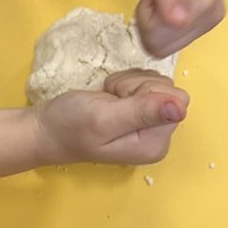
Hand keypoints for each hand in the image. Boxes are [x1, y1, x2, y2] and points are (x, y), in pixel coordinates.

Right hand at [35, 70, 188, 165]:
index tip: (119, 101)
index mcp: (155, 144)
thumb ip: (142, 112)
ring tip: (108, 99)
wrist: (46, 129)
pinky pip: (145, 82)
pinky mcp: (140, 113)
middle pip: (168, 89)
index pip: (176, 100)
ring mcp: (150, 125)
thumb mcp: (104, 118)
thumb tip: (181, 108)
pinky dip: (125, 83)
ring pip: (156, 83)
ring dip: (128, 84)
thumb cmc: (69, 126)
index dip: (145, 92)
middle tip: (111, 100)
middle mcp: (158, 137)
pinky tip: (109, 96)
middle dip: (136, 86)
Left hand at [116, 0, 224, 57]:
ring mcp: (199, 22)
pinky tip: (157, 0)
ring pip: (159, 46)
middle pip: (163, 46)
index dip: (150, 16)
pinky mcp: (187, 24)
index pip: (166, 39)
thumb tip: (181, 20)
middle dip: (150, 20)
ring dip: (149, 21)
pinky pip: (158, 41)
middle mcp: (210, 17)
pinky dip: (150, 22)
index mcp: (209, 6)